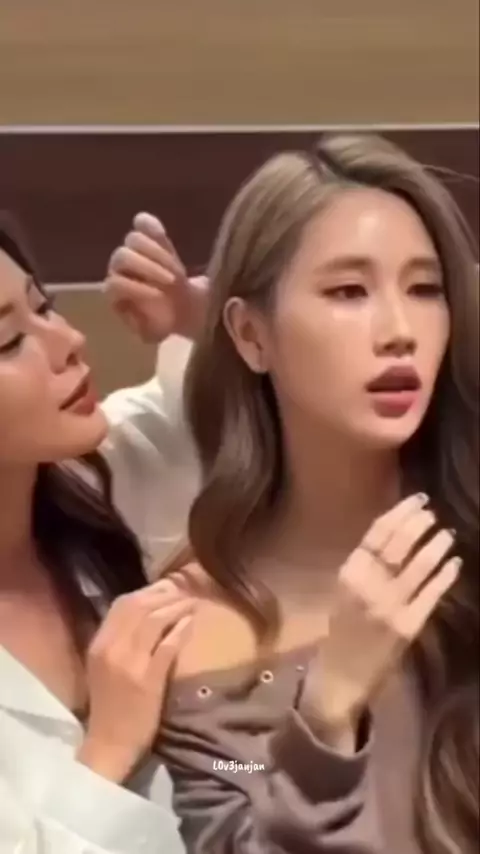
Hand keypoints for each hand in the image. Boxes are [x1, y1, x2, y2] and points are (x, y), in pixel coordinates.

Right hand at [77, 578, 195, 781]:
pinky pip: (168, 644)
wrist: (109, 744)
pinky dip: (182, 630)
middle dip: (166, 593)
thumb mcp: (105, 667)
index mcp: (99, 644)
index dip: (147, 591)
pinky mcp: (148, 678)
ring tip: (193, 602)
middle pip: (141, 606)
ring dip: (177, 607)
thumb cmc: (110, 706)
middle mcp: (112, 648)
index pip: (122, 604)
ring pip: (155, 620)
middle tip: (186, 589)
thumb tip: (146, 613)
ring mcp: (130, 662)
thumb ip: (118, 640)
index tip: (167, 586)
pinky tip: (193, 623)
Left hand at [105, 212, 207, 341]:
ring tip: (177, 270)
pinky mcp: (150, 236)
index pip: (115, 283)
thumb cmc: (164, 322)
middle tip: (171, 282)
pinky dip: (153, 226)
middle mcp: (119, 267)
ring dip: (157, 252)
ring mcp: (133, 250)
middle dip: (148, 268)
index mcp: (115, 291)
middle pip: (122, 256)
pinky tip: (164, 236)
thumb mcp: (154, 334)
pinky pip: (145, 223)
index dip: (136, 289)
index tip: (161, 298)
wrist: (180, 309)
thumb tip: (138, 319)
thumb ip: (145, 329)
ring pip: (134, 239)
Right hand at [300, 493, 460, 748]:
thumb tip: (396, 532)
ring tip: (447, 533)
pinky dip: (445, 576)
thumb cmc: (342, 630)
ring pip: (418, 566)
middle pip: (398, 544)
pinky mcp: (408, 626)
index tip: (417, 499)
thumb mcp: (345, 591)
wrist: (340, 677)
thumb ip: (365, 565)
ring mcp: (390, 606)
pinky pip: (431, 594)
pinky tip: (454, 563)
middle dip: (419, 524)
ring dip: (436, 546)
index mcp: (349, 573)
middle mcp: (369, 585)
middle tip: (433, 512)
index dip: (399, 513)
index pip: (377, 533)